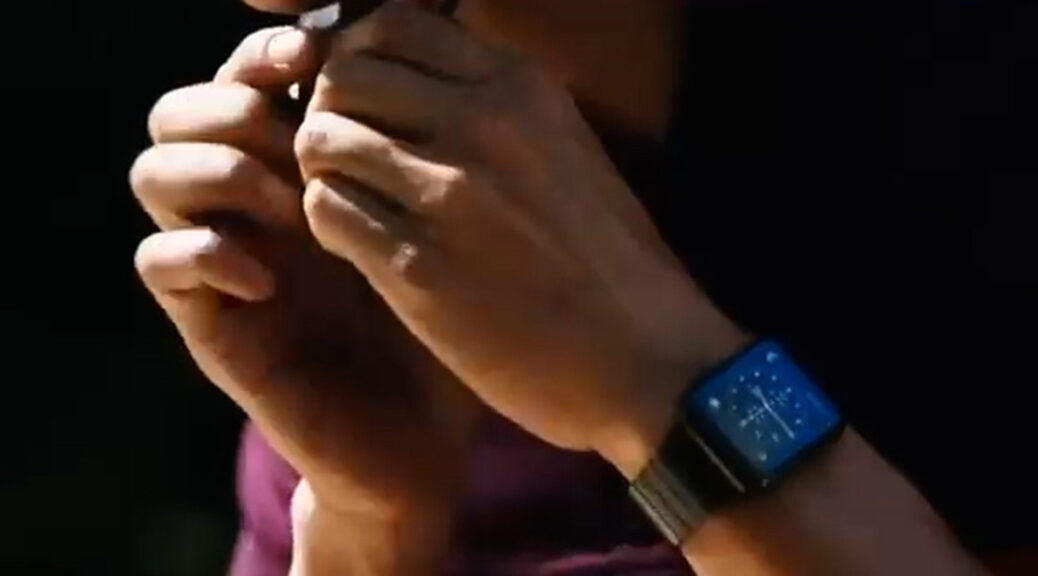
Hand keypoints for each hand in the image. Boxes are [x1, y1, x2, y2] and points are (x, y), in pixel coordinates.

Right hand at [131, 26, 477, 520]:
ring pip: (152, 172)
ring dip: (218, 171)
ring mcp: (225, 263)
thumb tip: (436, 50)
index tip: (315, 60)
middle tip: (302, 143)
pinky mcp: (211, 325)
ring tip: (292, 208)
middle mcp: (252, 208)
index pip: (247, 79)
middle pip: (182, 109)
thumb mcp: (441, 228)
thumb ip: (421, 150)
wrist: (420, 435)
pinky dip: (204, 252)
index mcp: (303, 170)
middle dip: (235, 107)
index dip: (265, 55)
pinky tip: (273, 277)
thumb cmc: (443, 323)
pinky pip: (158, 262)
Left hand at [295, 3, 748, 476]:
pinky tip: (363, 246)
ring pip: (320, 139)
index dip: (360, 59)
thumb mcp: (565, 148)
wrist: (647, 357)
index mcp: (520, 87)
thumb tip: (412, 86)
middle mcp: (480, 123)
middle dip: (330, 113)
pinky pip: (325, 210)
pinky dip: (330, 225)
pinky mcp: (417, 265)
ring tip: (357, 203)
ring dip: (325, 172)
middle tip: (352, 158)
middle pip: (343, 75)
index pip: (392, 23)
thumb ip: (493, 107)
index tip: (370, 103)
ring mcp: (447, 193)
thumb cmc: (607, 261)